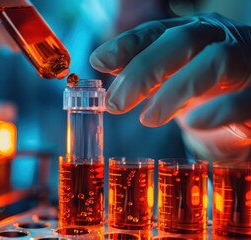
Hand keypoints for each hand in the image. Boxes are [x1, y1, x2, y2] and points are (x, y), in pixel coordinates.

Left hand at [90, 13, 250, 159]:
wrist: (247, 113)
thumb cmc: (205, 91)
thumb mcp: (169, 78)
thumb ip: (142, 69)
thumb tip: (102, 62)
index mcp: (191, 33)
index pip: (156, 31)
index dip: (127, 44)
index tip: (99, 61)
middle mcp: (219, 40)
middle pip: (181, 40)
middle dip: (144, 69)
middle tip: (116, 103)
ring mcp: (246, 62)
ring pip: (215, 61)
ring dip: (176, 90)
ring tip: (148, 119)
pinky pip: (244, 99)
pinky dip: (216, 111)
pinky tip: (192, 123)